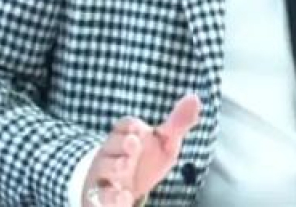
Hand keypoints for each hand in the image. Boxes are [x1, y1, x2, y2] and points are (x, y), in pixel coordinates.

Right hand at [82, 94, 201, 206]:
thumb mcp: (165, 143)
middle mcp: (112, 153)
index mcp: (127, 136)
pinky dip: (111, 197)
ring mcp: (104, 174)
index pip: (125, 125)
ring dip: (114, 167)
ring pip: (103, 168)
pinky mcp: (101, 196)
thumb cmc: (146, 160)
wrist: (126, 189)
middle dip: (122, 144)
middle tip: (134, 144)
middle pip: (112, 144)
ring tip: (125, 166)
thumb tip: (194, 98)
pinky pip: (101, 196)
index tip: (140, 128)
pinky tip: (123, 198)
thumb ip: (177, 124)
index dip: (131, 126)